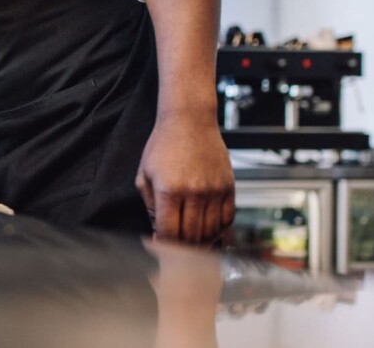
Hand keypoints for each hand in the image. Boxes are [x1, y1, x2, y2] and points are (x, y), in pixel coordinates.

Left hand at [136, 118, 234, 242]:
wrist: (190, 120)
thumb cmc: (162, 146)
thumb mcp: (144, 174)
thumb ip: (150, 206)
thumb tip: (158, 232)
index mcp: (169, 190)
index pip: (169, 232)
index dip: (163, 246)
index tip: (160, 250)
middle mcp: (194, 192)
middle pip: (191, 236)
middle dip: (181, 249)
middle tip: (175, 253)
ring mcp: (214, 190)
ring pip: (210, 231)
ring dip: (200, 243)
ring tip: (190, 245)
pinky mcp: (228, 186)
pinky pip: (227, 218)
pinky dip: (218, 230)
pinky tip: (208, 231)